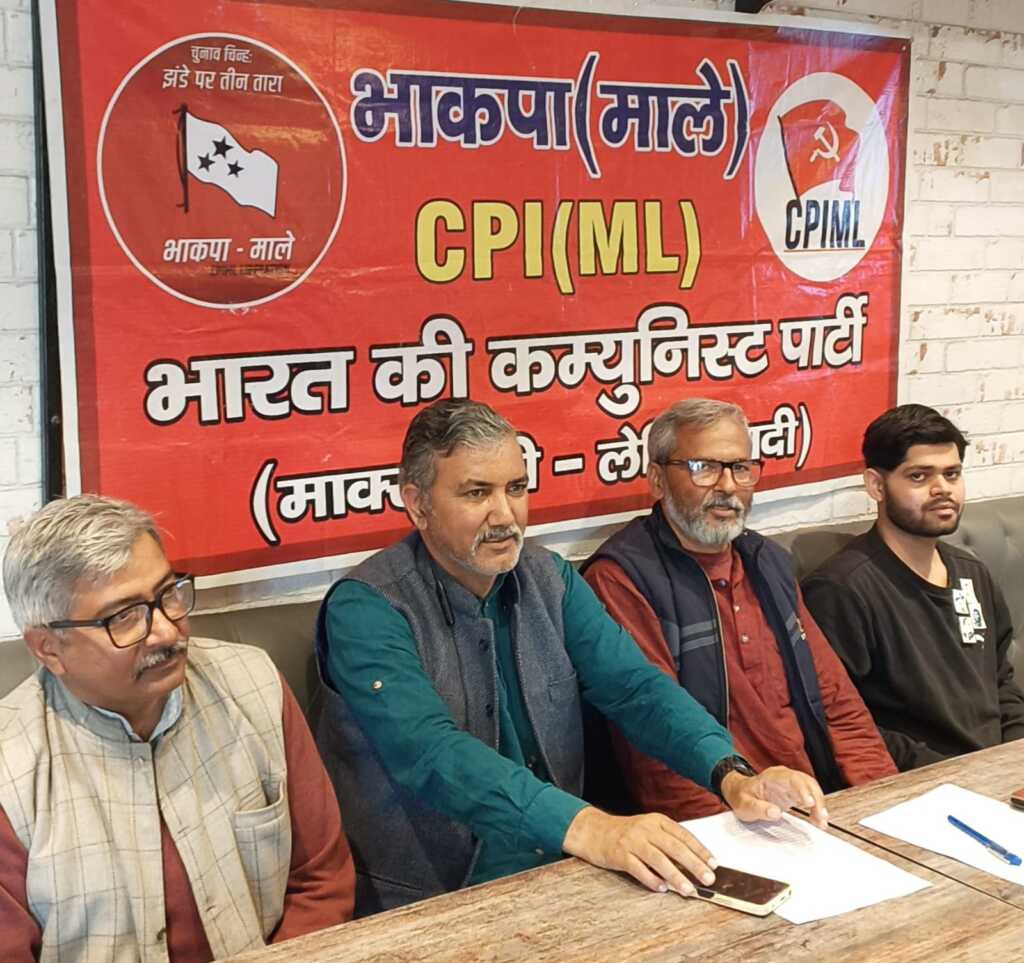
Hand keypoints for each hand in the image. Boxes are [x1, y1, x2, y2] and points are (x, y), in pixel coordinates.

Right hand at [562, 806, 716, 895]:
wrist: (594, 831)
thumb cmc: (626, 833)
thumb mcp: (648, 830)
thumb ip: (667, 842)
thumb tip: (693, 863)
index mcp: (656, 821)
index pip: (683, 835)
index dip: (700, 849)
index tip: (714, 863)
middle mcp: (645, 828)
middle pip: (674, 847)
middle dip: (694, 864)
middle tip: (708, 878)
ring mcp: (632, 841)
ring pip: (658, 859)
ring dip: (676, 876)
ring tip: (688, 889)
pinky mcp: (619, 854)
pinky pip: (638, 869)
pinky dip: (651, 879)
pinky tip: (661, 888)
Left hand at [719, 765, 828, 827]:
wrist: (740, 793)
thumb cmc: (741, 796)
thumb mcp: (744, 804)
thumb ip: (758, 808)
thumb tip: (775, 812)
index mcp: (772, 776)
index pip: (792, 779)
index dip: (803, 790)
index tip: (809, 803)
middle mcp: (784, 777)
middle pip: (806, 783)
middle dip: (816, 798)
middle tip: (820, 816)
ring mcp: (790, 784)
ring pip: (811, 789)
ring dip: (819, 804)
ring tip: (822, 821)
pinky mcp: (794, 793)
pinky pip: (810, 798)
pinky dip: (816, 809)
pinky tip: (818, 820)